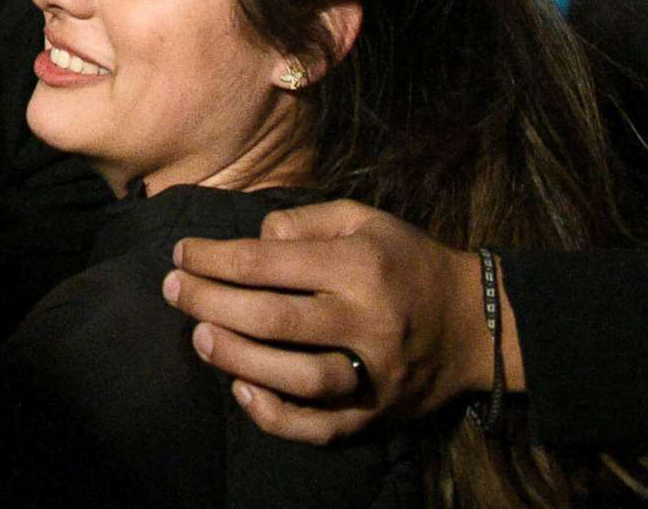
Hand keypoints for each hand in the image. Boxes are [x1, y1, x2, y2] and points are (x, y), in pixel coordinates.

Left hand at [161, 200, 509, 443]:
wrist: (475, 324)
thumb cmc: (406, 261)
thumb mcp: (365, 219)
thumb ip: (305, 220)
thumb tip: (253, 238)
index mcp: (359, 266)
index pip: (268, 262)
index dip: (214, 259)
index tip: (181, 254)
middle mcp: (366, 321)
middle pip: (272, 318)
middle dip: (209, 302)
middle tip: (172, 290)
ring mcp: (372, 374)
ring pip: (294, 377)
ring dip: (237, 358)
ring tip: (198, 336)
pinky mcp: (374, 414)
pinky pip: (318, 427)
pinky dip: (275, 415)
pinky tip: (241, 390)